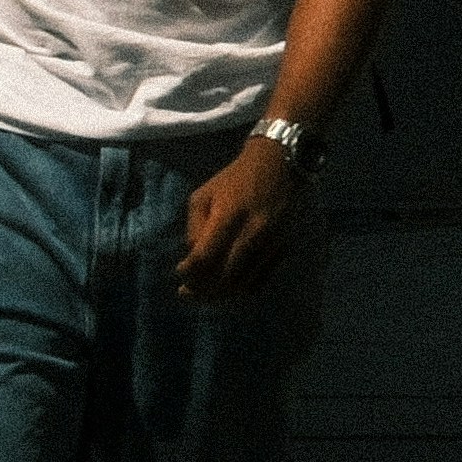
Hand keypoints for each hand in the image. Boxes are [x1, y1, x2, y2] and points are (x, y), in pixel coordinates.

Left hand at [177, 139, 311, 302]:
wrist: (280, 166)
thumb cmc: (235, 179)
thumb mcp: (204, 194)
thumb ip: (195, 227)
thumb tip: (194, 256)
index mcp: (229, 216)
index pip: (204, 256)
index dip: (188, 271)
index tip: (180, 272)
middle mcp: (251, 233)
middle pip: (223, 276)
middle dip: (201, 290)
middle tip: (187, 293)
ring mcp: (269, 243)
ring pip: (243, 282)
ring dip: (220, 294)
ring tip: (205, 295)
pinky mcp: (281, 248)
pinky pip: (260, 279)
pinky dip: (242, 289)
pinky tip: (229, 288)